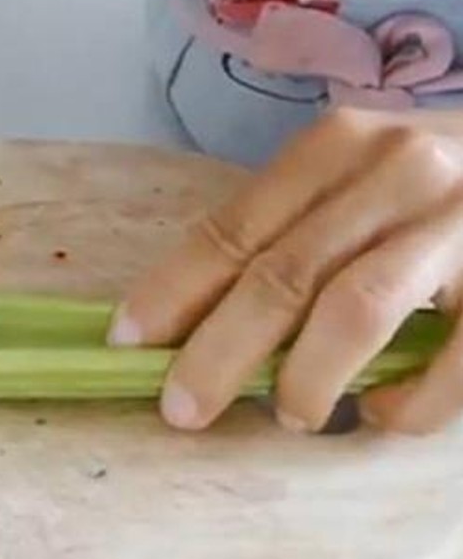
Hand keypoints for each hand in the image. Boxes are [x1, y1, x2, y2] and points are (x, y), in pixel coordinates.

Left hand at [110, 106, 462, 434]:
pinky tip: (384, 414)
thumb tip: (199, 315)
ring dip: (308, 378)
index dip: (175, 289)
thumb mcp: (360, 173)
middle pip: (282, 273)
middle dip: (219, 350)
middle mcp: (395, 171)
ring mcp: (458, 223)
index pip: (234, 226)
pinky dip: (408, 402)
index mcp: (337, 144)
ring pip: (356, 310)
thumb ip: (297, 225)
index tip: (129, 339)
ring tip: (289, 414)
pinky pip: (452, 361)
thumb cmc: (433, 180)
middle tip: (181, 407)